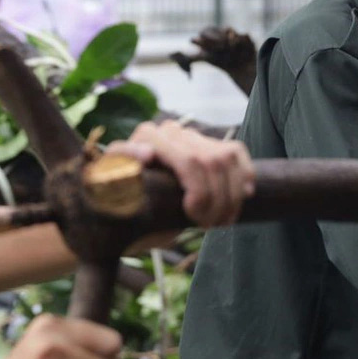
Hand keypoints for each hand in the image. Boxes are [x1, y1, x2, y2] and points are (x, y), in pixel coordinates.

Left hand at [115, 120, 253, 224]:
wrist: (128, 213)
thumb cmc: (119, 208)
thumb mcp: (114, 197)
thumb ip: (120, 174)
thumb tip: (147, 153)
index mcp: (145, 139)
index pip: (188, 159)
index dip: (199, 190)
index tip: (193, 216)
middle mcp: (168, 132)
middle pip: (211, 162)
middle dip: (215, 200)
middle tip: (208, 226)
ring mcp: (189, 137)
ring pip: (226, 159)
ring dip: (231, 195)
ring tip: (221, 220)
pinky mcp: (207, 145)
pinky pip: (235, 153)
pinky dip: (243, 176)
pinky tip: (242, 196)